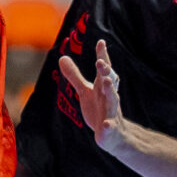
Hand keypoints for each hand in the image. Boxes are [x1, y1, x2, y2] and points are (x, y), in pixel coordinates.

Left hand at [59, 38, 126, 155]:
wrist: (114, 135)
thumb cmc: (99, 109)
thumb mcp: (85, 92)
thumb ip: (74, 76)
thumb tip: (61, 57)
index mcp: (101, 87)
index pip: (103, 69)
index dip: (102, 56)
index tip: (101, 42)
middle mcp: (108, 96)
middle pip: (108, 81)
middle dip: (105, 72)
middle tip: (100, 62)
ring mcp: (111, 112)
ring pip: (113, 100)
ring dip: (110, 90)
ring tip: (106, 81)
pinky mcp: (110, 128)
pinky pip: (110, 126)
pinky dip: (108, 125)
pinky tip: (105, 125)